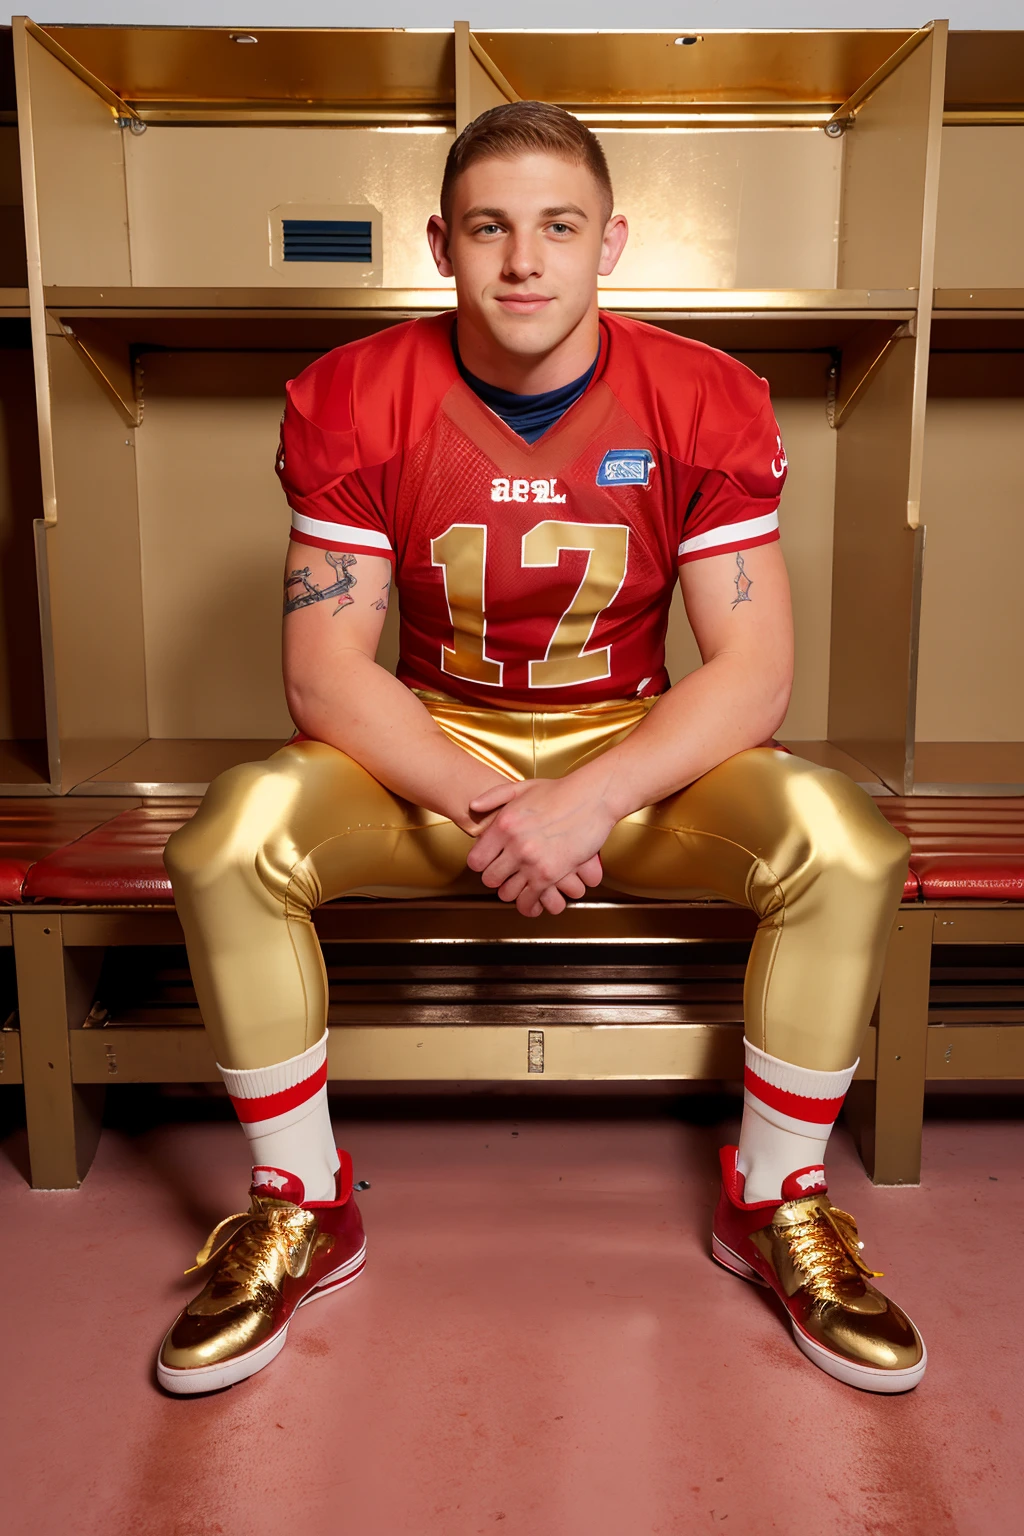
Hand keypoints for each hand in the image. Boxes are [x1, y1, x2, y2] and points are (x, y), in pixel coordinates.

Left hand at [465, 775, 613, 917]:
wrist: (592, 798)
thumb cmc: (560, 792)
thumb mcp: (522, 787)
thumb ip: (493, 796)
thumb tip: (473, 807)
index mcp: (503, 824)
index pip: (476, 861)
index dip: (482, 864)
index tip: (491, 863)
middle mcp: (514, 844)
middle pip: (490, 880)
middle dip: (497, 879)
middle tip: (507, 875)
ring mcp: (532, 861)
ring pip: (507, 893)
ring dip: (514, 891)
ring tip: (521, 886)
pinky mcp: (550, 874)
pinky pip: (530, 900)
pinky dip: (530, 903)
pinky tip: (534, 898)